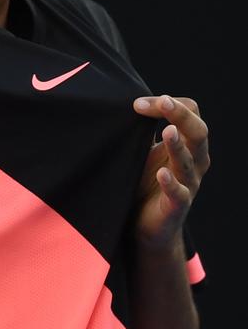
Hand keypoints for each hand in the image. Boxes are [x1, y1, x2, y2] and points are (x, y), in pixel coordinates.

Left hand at [132, 94, 209, 247]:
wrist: (148, 226)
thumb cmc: (148, 183)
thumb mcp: (147, 151)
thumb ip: (145, 130)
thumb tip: (130, 101)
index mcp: (189, 143)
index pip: (191, 112)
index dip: (170, 103)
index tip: (137, 103)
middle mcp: (194, 161)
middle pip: (198, 132)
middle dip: (181, 115)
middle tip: (163, 102)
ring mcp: (188, 184)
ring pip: (190, 161)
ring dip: (178, 145)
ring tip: (167, 130)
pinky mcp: (177, 206)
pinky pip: (179, 193)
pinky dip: (171, 183)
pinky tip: (162, 173)